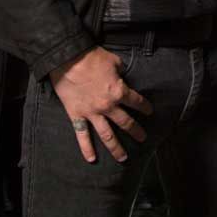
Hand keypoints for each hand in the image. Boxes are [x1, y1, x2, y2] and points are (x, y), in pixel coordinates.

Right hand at [52, 48, 154, 163]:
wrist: (67, 58)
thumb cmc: (91, 57)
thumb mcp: (114, 61)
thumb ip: (121, 72)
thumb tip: (123, 76)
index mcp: (119, 91)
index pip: (137, 102)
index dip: (145, 107)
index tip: (149, 112)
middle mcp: (108, 106)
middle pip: (125, 123)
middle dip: (136, 131)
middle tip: (142, 138)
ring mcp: (92, 113)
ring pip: (107, 135)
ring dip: (116, 148)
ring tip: (123, 158)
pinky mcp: (76, 115)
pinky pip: (82, 135)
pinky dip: (86, 148)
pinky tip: (92, 159)